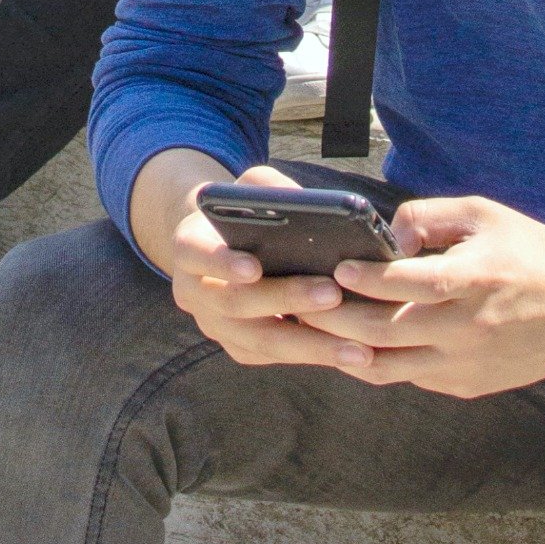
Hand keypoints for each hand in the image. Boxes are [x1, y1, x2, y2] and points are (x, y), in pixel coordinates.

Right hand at [161, 162, 366, 373]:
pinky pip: (273, 357)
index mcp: (189, 246)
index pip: (196, 253)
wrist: (223, 245)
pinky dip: (311, 355)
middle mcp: (194, 292)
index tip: (254, 267)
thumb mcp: (248, 187)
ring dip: (309, 344)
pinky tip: (349, 355)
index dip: (222, 262)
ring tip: (355, 345)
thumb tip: (304, 204)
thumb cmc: (244, 210)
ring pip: (259, 341)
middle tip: (333, 294)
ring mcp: (214, 326)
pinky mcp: (238, 348)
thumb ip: (268, 188)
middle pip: (236, 302)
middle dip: (286, 299)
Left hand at [321, 193, 544, 398]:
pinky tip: (350, 346)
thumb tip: (385, 235)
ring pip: (388, 367)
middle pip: (383, 331)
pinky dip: (378, 363)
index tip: (335, 268)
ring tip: (309, 332)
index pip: (407, 285)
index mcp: (473, 281)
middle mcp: (466, 330)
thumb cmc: (527, 250)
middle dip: (334, 318)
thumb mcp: (482, 214)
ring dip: (345, 350)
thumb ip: (428, 216)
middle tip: (298, 304)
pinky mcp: (465, 387)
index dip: (366, 279)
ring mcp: (464, 365)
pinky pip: (410, 378)